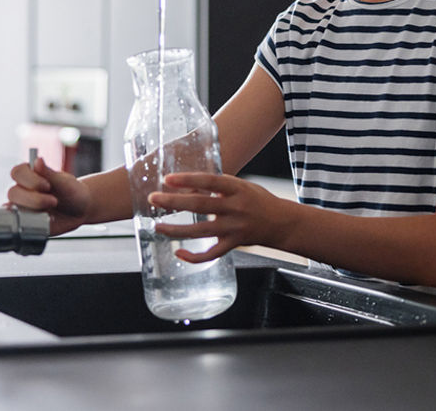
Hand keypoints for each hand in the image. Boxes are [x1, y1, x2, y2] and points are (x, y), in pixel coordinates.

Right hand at [6, 157, 89, 235]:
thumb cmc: (71, 191)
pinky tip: (46, 222)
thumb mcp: (64, 181)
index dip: (29, 179)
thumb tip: (38, 160)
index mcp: (29, 176)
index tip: (47, 185)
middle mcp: (23, 191)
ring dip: (33, 212)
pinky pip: (19, 226)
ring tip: (52, 212)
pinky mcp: (25, 223)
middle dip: (34, 199)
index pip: (17, 172)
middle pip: (13, 193)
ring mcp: (22, 208)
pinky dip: (31, 225)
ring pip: (14, 210)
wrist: (81, 210)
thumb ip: (49, 172)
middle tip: (53, 201)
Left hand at [149, 172, 284, 262]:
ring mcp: (235, 227)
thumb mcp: (241, 186)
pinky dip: (194, 256)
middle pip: (200, 204)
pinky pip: (211, 254)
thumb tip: (186, 186)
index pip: (210, 180)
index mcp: (237, 189)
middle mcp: (236, 207)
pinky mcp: (234, 244)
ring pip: (201, 230)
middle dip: (174, 201)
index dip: (188, 179)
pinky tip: (179, 252)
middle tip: (153, 198)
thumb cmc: (258, 200)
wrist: (282, 223)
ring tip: (157, 226)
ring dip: (176, 229)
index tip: (168, 179)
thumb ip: (216, 187)